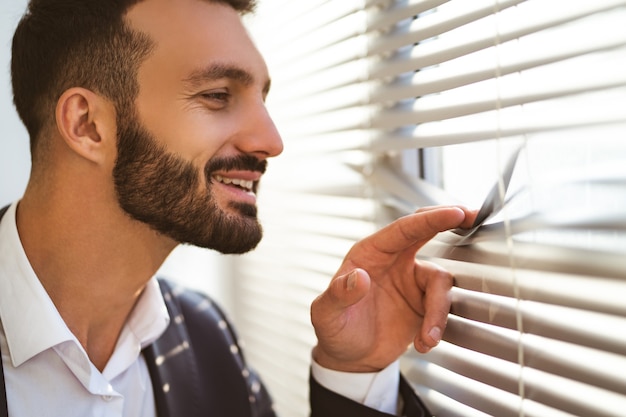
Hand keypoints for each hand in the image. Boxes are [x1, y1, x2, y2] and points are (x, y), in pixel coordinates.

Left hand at [310, 206, 475, 372]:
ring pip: (440, 283)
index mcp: (370, 253)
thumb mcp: (326, 315)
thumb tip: (359, 278)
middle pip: (426, 232)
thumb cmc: (333, 330)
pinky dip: (437, 326)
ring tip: (427, 338)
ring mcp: (411, 282)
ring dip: (438, 311)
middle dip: (450, 221)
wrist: (348, 358)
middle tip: (473, 216)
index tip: (455, 214)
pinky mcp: (423, 304)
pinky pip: (441, 308)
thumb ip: (339, 295)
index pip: (403, 229)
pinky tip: (423, 343)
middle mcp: (394, 262)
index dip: (430, 220)